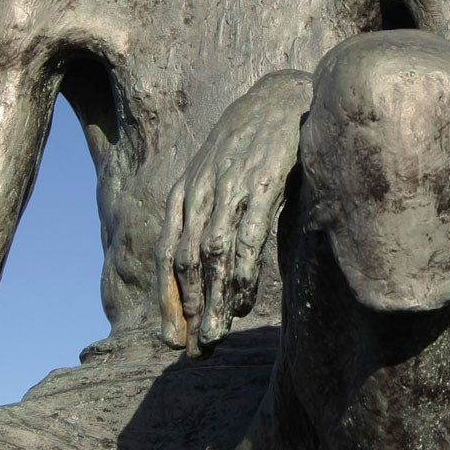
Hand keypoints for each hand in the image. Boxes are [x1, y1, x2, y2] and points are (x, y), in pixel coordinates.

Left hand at [157, 70, 313, 354]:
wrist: (281, 99)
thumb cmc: (247, 148)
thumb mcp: (214, 180)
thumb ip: (205, 221)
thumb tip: (202, 276)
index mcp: (184, 195)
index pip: (168, 256)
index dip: (168, 302)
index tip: (173, 341)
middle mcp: (200, 191)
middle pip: (188, 262)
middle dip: (190, 311)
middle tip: (197, 351)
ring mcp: (230, 186)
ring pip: (213, 253)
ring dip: (212, 299)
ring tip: (216, 334)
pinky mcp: (263, 181)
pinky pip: (247, 233)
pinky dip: (241, 270)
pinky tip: (241, 298)